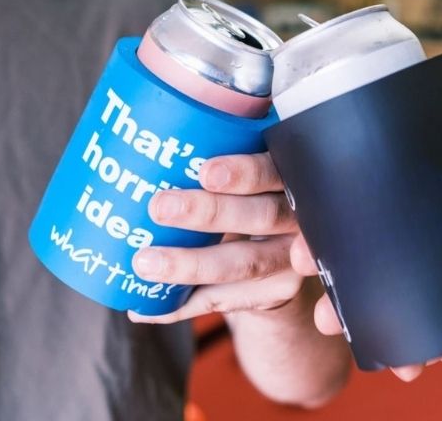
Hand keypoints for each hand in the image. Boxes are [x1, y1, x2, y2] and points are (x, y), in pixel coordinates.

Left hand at [127, 152, 304, 323]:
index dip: (243, 173)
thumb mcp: (242, 175)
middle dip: (209, 212)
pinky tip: (145, 305)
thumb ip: (217, 155)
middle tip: (159, 207)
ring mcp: (291, 259)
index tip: (205, 173)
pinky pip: (224, 300)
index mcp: (286, 177)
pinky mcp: (276, 293)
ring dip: (190, 264)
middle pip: (261, 215)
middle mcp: (297, 217)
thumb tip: (156, 136)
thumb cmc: (246, 201)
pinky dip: (180, 305)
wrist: (278, 261)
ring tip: (145, 262)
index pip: (271, 171)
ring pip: (244, 263)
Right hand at [291, 175, 441, 390]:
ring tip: (328, 314)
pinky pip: (419, 345)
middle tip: (307, 257)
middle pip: (380, 252)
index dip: (362, 200)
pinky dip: (398, 352)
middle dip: (333, 255)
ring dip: (349, 308)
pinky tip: (389, 357)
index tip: (323, 199)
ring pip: (386, 301)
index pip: (406, 201)